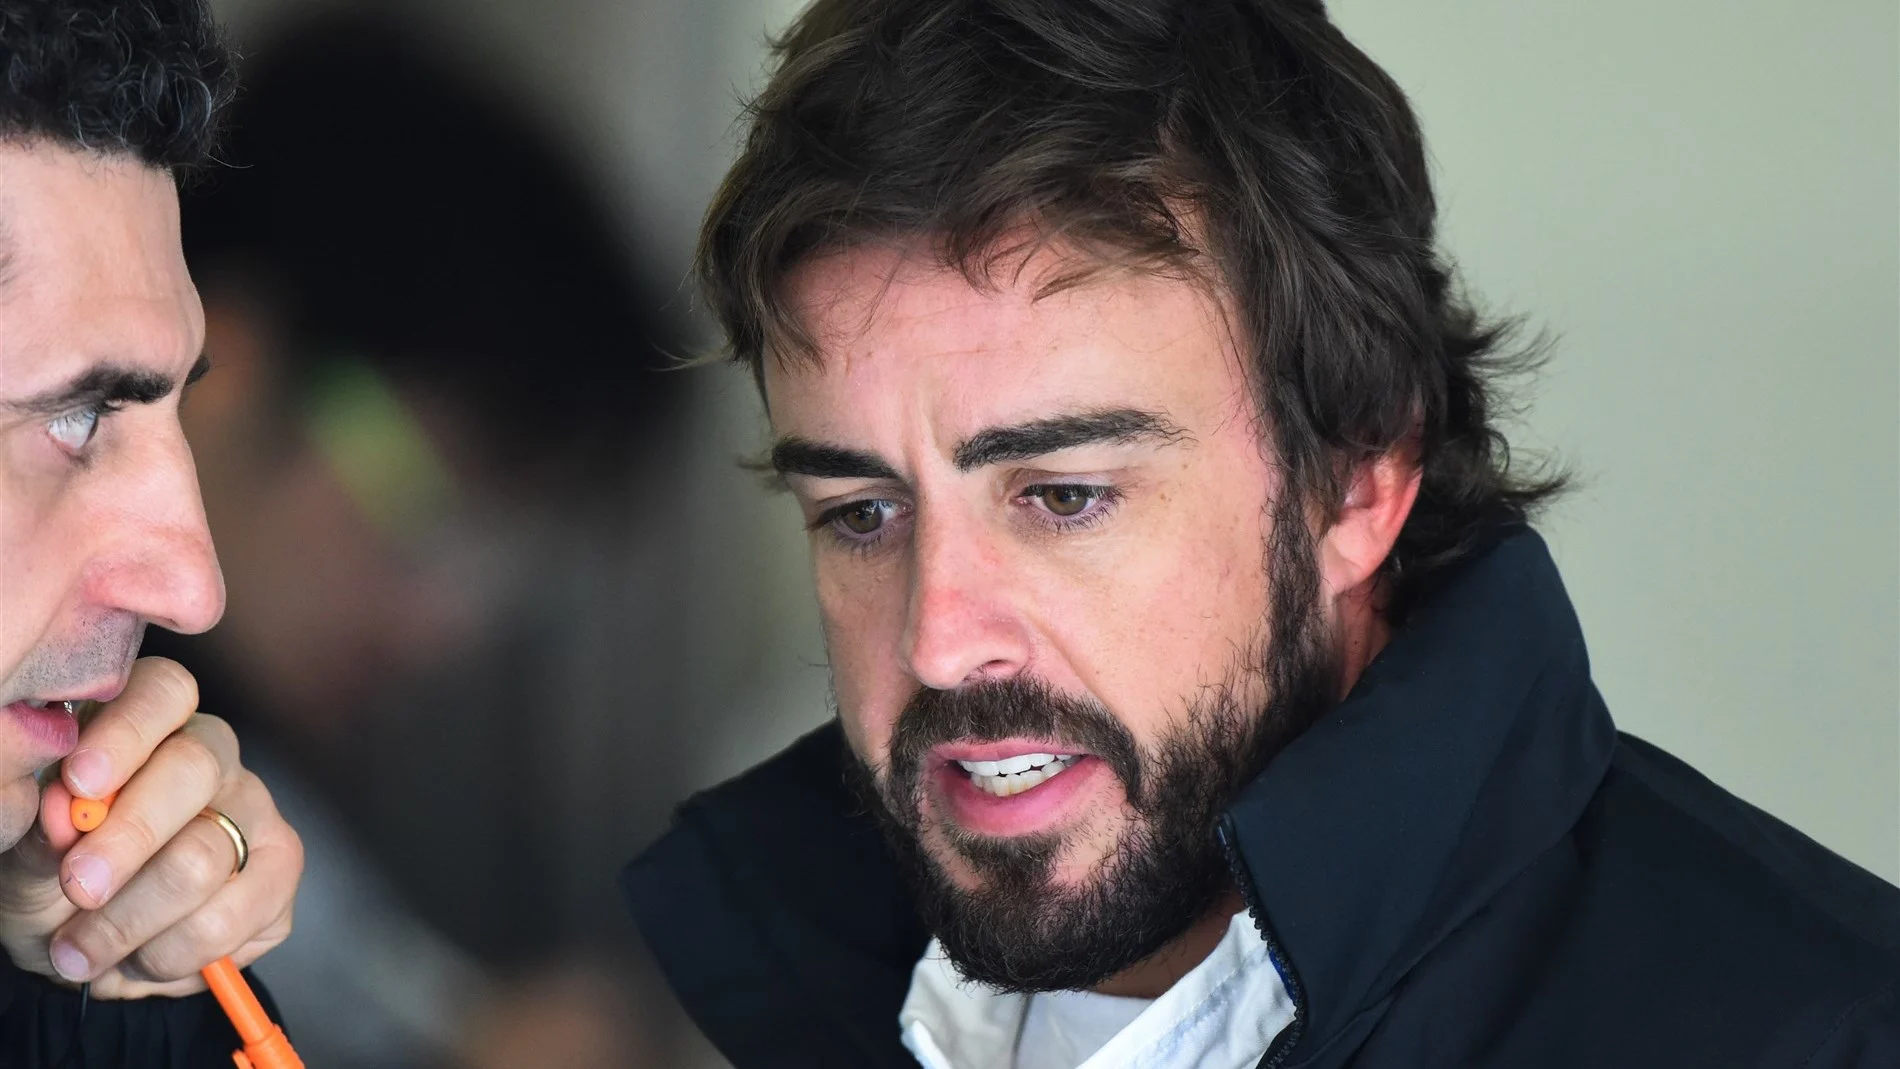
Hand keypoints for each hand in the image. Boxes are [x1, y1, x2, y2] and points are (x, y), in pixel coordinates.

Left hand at [0, 657, 302, 997]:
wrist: (90, 950)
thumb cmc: (52, 883)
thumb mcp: (25, 859)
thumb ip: (40, 833)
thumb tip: (63, 810)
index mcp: (148, 726)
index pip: (163, 691)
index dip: (127, 732)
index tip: (80, 784)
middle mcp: (213, 757)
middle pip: (194, 770)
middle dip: (128, 839)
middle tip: (79, 889)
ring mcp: (256, 811)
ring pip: (205, 858)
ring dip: (129, 922)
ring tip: (83, 951)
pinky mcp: (281, 872)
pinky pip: (232, 918)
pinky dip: (172, 955)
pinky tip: (143, 958)